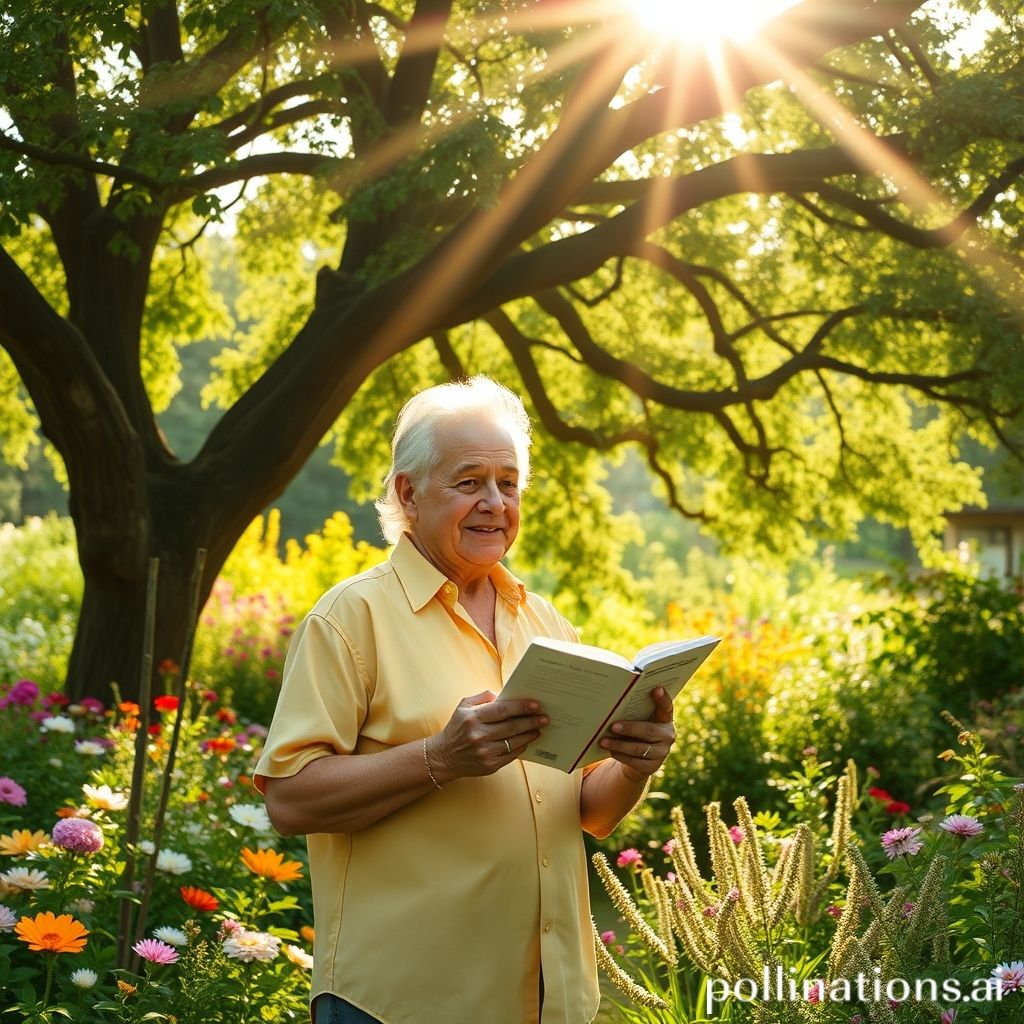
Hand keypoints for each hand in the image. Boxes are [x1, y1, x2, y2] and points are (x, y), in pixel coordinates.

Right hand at [428, 691, 548, 779]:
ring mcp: (485, 752)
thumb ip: (481, 697)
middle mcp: (479, 735)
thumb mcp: (463, 707)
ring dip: (530, 735)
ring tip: (539, 729)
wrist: (444, 756)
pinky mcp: (489, 765)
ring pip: (514, 742)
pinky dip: (521, 747)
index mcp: (473, 718)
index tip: (536, 704)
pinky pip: (511, 755)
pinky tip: (527, 741)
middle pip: (512, 726)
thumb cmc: (456, 728)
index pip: (502, 710)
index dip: (521, 707)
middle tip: (545, 717)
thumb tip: (502, 694)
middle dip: (531, 721)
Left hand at [599, 686, 675, 782]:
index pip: (667, 708)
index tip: (656, 688)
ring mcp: (661, 752)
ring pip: (639, 749)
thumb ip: (635, 711)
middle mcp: (667, 736)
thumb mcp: (641, 718)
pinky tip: (609, 750)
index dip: (663, 699)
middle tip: (612, 726)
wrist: (642, 756)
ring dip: (619, 745)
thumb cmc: (638, 728)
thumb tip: (613, 701)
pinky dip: (620, 755)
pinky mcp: (652, 766)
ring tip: (603, 741)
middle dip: (630, 729)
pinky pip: (634, 761)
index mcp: (665, 719)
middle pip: (649, 731)